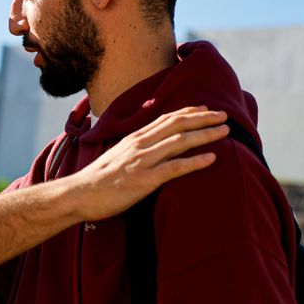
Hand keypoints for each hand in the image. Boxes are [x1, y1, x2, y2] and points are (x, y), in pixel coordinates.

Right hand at [71, 106, 228, 220]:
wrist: (78, 194)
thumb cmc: (97, 180)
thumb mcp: (116, 157)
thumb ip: (133, 151)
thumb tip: (146, 150)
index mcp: (134, 138)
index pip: (165, 119)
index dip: (188, 112)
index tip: (205, 109)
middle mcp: (140, 144)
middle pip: (177, 125)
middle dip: (203, 118)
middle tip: (225, 116)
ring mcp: (142, 161)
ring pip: (179, 142)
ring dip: (205, 135)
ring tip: (224, 132)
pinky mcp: (144, 180)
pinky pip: (175, 168)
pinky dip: (195, 162)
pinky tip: (212, 159)